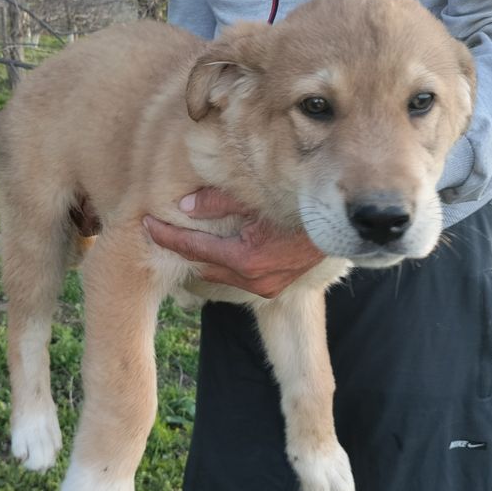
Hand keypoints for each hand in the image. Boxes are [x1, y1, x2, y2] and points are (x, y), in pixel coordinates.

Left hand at [143, 188, 324, 297]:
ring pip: (218, 272)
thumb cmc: (301, 210)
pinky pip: (236, 276)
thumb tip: (186, 205)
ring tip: (180, 237)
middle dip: (179, 246)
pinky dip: (221, 262)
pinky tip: (215, 248)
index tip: (145, 223)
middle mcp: (253, 280)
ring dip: (200, 256)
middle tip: (156, 228)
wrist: (346, 230)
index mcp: (245, 259)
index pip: (193, 249)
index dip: (166, 236)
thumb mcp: (259, 202)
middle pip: (202, 264)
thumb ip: (220, 202)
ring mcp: (264, 288)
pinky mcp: (273, 288)